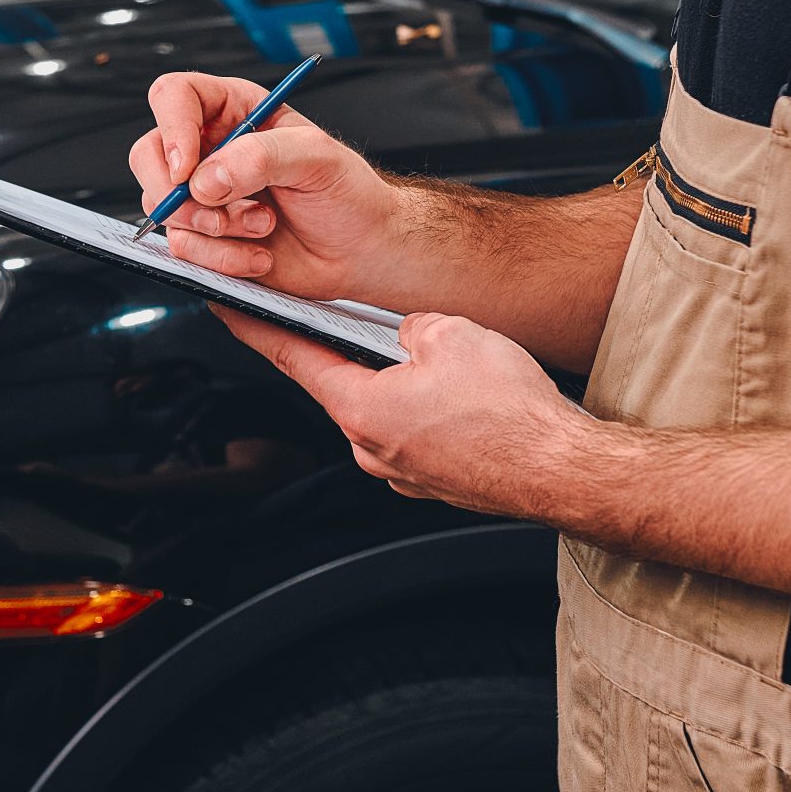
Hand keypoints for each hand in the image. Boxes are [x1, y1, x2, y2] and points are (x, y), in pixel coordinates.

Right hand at [128, 71, 405, 300]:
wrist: (361, 250)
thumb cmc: (346, 194)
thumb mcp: (316, 157)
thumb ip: (260, 157)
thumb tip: (205, 180)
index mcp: (233, 111)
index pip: (174, 97)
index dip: (172, 128)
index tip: (188, 168)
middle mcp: (209, 150)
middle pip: (148, 155)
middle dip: (179, 192)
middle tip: (220, 205)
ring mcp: (203, 197)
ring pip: (163, 208)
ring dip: (215, 228)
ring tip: (263, 226)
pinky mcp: (205, 239)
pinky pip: (183, 249)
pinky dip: (222, 258)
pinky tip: (258, 254)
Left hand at [215, 307, 598, 520]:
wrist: (561, 469)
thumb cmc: (510, 411)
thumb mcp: (449, 332)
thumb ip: (409, 326)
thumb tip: (407, 335)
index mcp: (360, 409)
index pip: (294, 358)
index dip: (258, 328)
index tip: (229, 310)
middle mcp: (372, 448)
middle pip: (345, 384)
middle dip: (359, 351)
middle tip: (380, 324)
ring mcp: (403, 472)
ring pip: (386, 410)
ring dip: (404, 383)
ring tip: (452, 365)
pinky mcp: (435, 481)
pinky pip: (418, 433)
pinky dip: (431, 410)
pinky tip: (466, 395)